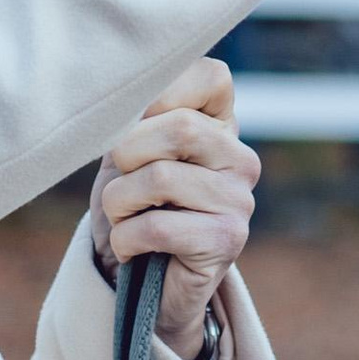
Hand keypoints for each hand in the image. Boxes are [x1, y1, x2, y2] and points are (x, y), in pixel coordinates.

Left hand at [89, 58, 259, 359]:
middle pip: (179, 127)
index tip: (133, 125)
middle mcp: (240, 158)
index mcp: (221, 124)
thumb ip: (136, 117)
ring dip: (119, 204)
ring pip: (160, 178)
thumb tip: (122, 95)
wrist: (139, 285)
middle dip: (127, 154)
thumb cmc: (132, 207)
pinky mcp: (227, 240)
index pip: (211, 74)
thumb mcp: (128, 151)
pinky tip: (132, 248)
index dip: (161, 93)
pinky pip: (158, 227)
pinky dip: (126, 239)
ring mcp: (239, 200)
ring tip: (124, 219)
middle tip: (121, 183)